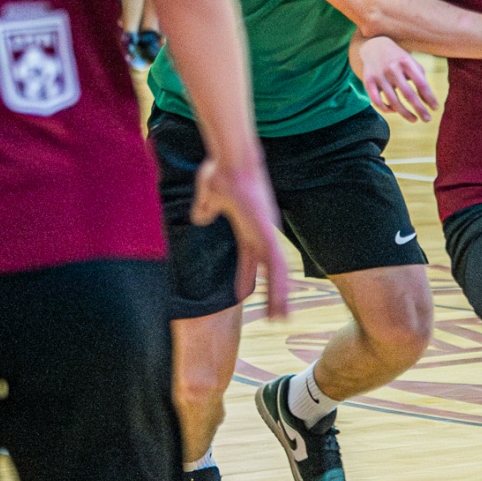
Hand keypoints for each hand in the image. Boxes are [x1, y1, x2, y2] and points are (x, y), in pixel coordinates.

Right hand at [191, 155, 289, 318]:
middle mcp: (263, 231)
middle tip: (276, 316)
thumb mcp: (208, 195)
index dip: (246, 276)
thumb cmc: (219, 172)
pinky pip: (275, 263)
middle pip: (270, 268)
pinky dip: (279, 283)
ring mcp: (268, 232)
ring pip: (277, 270)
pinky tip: (282, 301)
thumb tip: (200, 218)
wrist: (229, 161)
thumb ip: (205, 207)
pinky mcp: (268, 231)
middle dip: (273, 293)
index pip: (250, 257)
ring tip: (282, 319)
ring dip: (280, 295)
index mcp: (250, 226)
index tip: (242, 294)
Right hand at [357, 36, 438, 121]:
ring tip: (414, 119)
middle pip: (408, 94)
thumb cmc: (398, 58)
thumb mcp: (411, 63)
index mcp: (405, 62)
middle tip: (427, 119)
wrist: (374, 46)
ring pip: (393, 101)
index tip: (435, 108)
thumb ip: (421, 80)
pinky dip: (386, 109)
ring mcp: (379, 76)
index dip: (429, 97)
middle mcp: (392, 69)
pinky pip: (377, 102)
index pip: (420, 83)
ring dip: (405, 113)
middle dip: (419, 109)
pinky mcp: (368, 82)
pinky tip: (394, 111)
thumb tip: (428, 102)